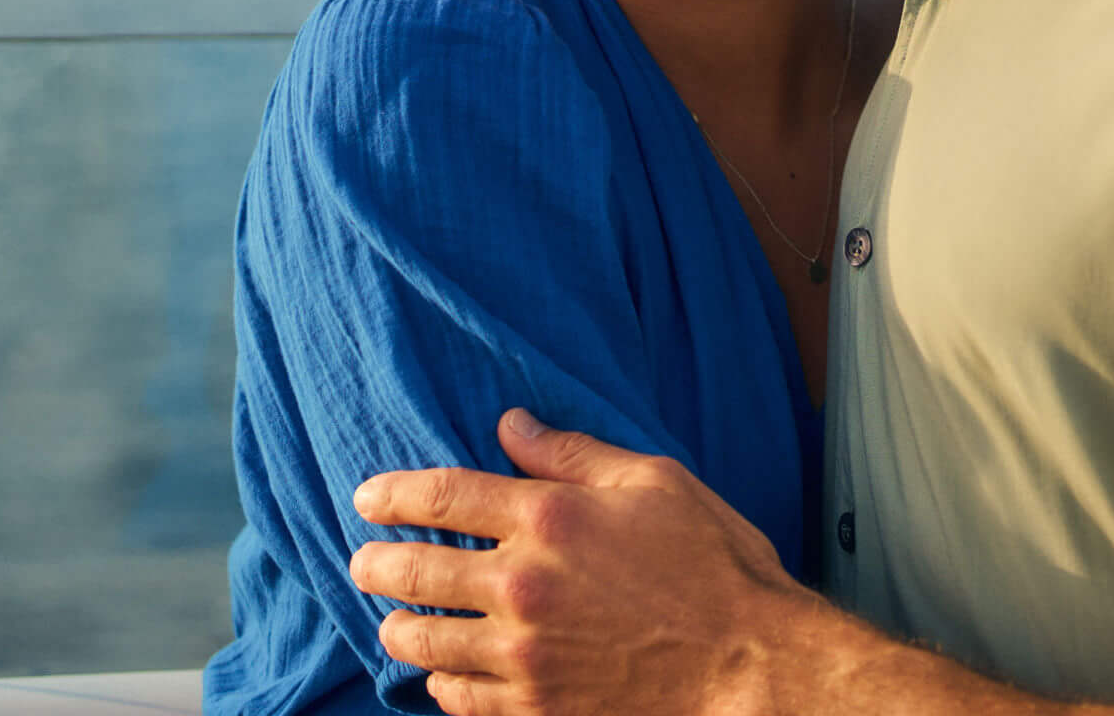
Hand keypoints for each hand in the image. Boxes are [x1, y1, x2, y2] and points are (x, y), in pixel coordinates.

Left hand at [350, 408, 825, 715]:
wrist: (750, 667)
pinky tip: (443, 675)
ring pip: (424, 642)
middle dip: (376, 563)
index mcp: (550, 518)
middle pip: (414, 571)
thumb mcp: (656, 483)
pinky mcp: (536, 709)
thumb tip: (511, 426)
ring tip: (394, 621)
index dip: (392, 494)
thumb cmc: (714, 566)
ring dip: (399, 627)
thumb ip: (574, 454)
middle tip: (363, 562)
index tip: (366, 497)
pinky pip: (458, 699)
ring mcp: (524, 655)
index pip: (441, 496)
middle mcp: (523, 586)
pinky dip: (441, 684)